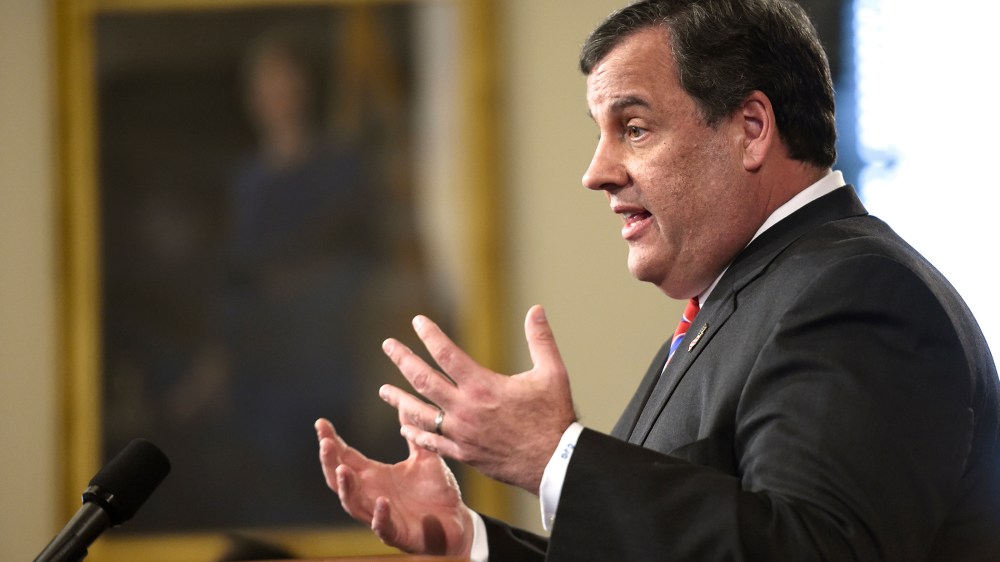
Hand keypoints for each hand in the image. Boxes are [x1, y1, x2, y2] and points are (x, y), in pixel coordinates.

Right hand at [315, 418, 473, 556]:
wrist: (457, 520)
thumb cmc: (436, 490)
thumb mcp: (424, 456)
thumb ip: (412, 430)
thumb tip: (402, 400)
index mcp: (374, 476)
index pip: (346, 457)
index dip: (331, 441)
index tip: (321, 423)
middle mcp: (371, 494)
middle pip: (340, 479)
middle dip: (330, 462)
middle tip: (326, 443)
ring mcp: (381, 515)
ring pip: (353, 504)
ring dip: (346, 488)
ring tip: (342, 470)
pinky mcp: (398, 533)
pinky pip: (383, 527)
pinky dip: (379, 516)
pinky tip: (380, 502)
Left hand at [380, 305, 576, 491]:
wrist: (555, 463)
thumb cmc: (554, 417)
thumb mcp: (552, 373)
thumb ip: (540, 339)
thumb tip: (536, 309)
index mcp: (483, 386)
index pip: (446, 353)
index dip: (429, 334)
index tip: (417, 322)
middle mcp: (465, 409)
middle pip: (424, 380)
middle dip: (403, 360)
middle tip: (388, 346)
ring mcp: (461, 433)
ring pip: (420, 414)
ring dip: (400, 400)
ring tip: (383, 390)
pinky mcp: (464, 454)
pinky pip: (432, 443)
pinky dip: (416, 433)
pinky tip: (404, 427)